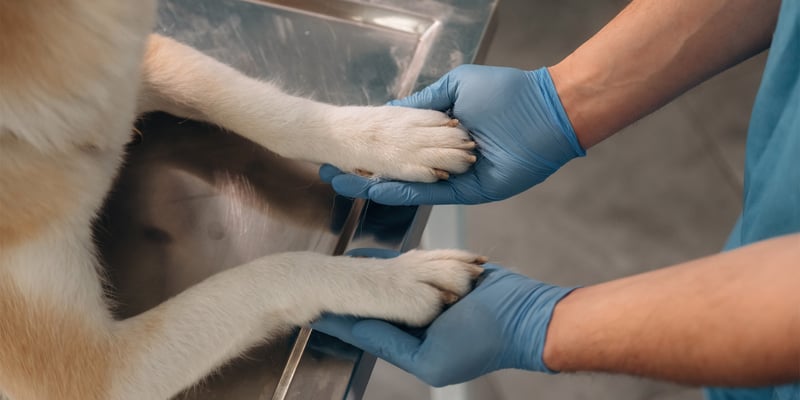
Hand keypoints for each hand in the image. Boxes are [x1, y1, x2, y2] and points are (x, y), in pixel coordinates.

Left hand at [312, 248, 576, 386]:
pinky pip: (414, 268)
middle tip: (320, 283)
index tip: (311, 311)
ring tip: (340, 267)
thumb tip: (355, 329)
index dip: (340, 322)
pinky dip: (394, 262)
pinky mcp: (445, 278)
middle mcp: (418, 324)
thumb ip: (391, 343)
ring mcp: (432, 299)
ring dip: (369, 276)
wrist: (526, 317)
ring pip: (392, 286)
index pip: (367, 332)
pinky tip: (374, 255)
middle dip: (351, 296)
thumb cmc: (483, 343)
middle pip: (376, 307)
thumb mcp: (430, 357)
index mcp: (411, 347)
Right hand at [319, 65, 584, 204]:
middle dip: (366, 172)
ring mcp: (456, 177)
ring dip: (377, 186)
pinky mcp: (468, 192)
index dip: (373, 147)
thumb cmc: (506, 93)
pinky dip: (404, 191)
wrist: (544, 112)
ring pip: (410, 184)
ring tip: (345, 186)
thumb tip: (396, 109)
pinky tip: (377, 191)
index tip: (344, 147)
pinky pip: (431, 192)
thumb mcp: (455, 88)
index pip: (400, 144)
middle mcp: (446, 158)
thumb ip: (426, 103)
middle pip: (399, 168)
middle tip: (332, 175)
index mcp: (444, 134)